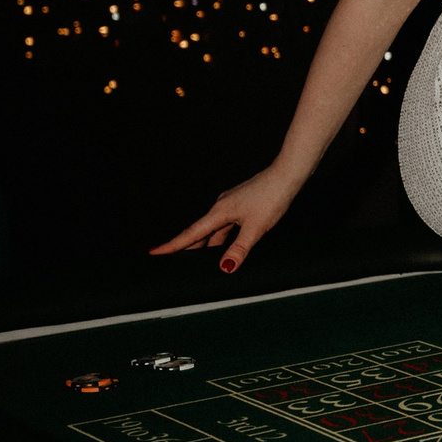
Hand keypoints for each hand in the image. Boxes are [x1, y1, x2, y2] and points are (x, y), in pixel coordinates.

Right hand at [151, 163, 302, 273]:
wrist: (288, 174)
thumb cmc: (273, 197)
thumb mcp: (256, 228)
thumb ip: (239, 249)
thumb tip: (225, 267)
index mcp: (219, 212)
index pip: (191, 234)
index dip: (172, 245)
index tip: (153, 252)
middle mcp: (221, 207)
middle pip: (199, 233)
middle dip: (186, 248)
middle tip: (171, 262)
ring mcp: (231, 204)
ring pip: (214, 230)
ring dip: (207, 245)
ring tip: (198, 261)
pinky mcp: (241, 204)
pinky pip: (225, 225)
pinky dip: (222, 238)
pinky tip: (226, 246)